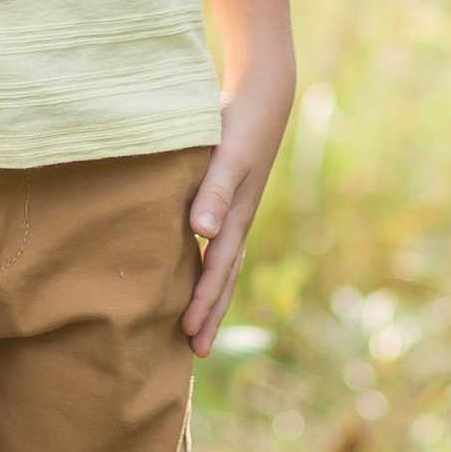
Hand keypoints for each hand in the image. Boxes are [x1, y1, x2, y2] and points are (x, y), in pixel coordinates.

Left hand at [180, 73, 292, 356]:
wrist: (262, 100)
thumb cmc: (240, 127)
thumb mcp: (227, 157)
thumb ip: (213, 192)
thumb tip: (201, 234)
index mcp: (235, 217)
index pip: (217, 269)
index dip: (202, 301)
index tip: (188, 333)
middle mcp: (236, 221)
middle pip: (224, 278)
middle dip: (210, 313)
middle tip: (197, 351)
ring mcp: (234, 213)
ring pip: (223, 265)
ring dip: (211, 296)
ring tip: (196, 326)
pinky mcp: (227, 200)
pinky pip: (218, 246)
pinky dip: (209, 268)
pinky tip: (193, 273)